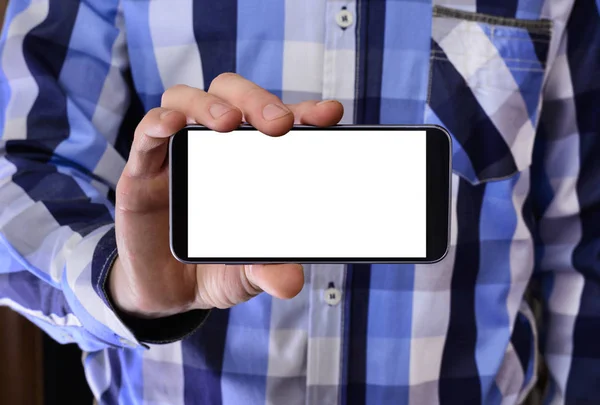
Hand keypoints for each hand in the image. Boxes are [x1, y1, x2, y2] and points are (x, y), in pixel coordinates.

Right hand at [110, 73, 343, 318]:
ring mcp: (177, 155)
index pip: (278, 121)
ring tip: (229, 123)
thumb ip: (268, 270)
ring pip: (186, 100)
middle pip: (231, 94)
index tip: (329, 114)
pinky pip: (145, 135)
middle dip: (257, 100)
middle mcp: (214, 148)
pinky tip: (173, 124)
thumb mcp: (248, 272)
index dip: (304, 112)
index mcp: (249, 161)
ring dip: (209, 105)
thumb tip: (292, 283)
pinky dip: (159, 122)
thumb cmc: (215, 268)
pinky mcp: (142, 172)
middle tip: (279, 125)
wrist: (168, 292)